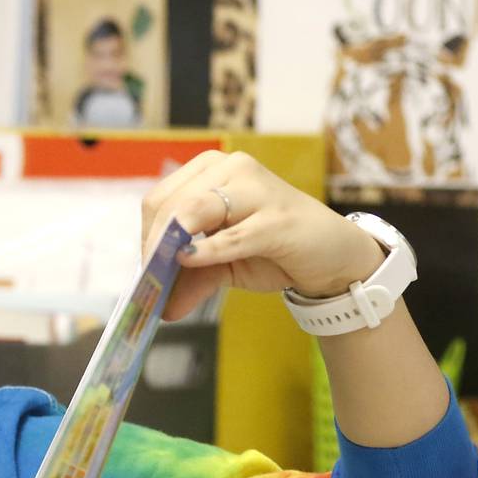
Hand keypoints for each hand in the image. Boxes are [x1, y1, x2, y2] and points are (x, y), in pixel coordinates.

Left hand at [140, 151, 387, 319]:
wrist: (332, 258)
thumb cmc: (273, 251)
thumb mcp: (222, 266)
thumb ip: (190, 279)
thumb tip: (160, 308)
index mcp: (213, 170)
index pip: (161, 198)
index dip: (146, 235)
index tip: (145, 270)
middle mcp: (233, 168)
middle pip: (171, 203)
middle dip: (153, 245)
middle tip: (150, 282)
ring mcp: (257, 188)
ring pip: (194, 210)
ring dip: (170, 248)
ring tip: (163, 279)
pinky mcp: (277, 218)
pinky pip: (232, 235)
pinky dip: (206, 252)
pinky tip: (190, 263)